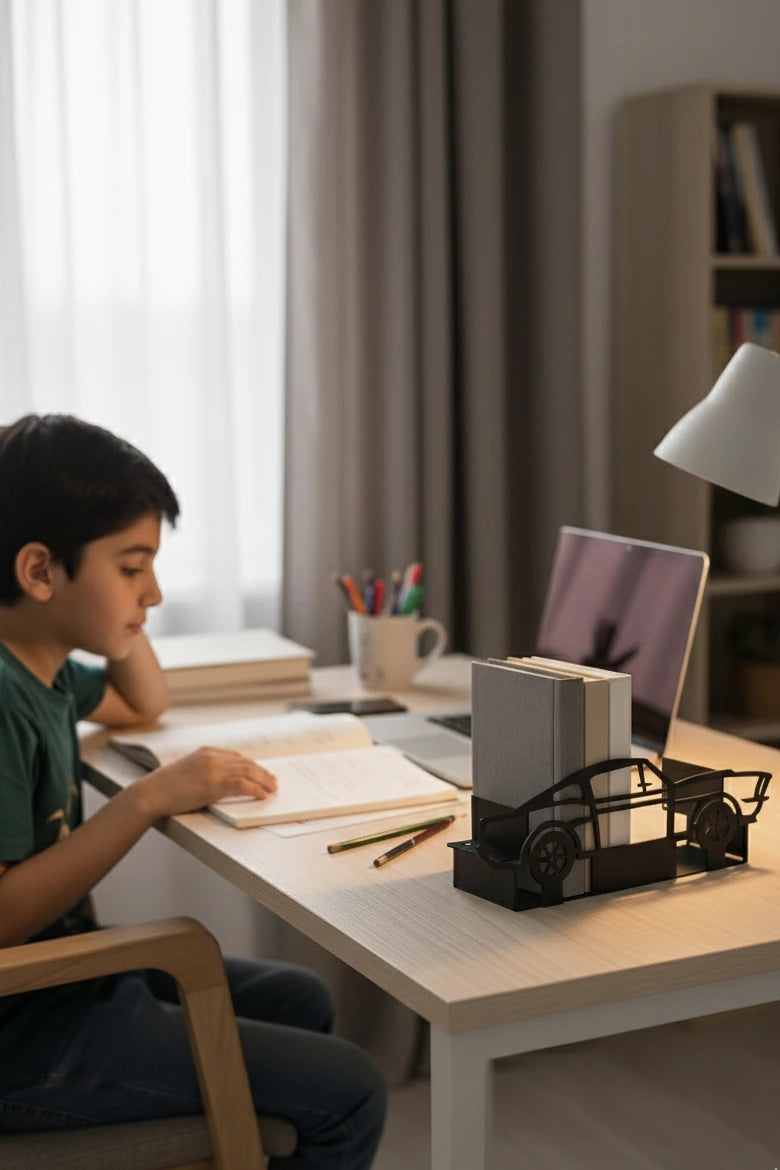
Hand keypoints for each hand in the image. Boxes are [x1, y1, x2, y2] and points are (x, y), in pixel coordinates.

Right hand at [137, 747, 277, 820]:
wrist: (152, 793)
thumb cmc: (165, 787)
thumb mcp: (188, 771)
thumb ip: (205, 771)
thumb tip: (222, 783)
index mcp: (206, 751)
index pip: (236, 756)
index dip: (251, 765)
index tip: (260, 772)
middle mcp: (212, 757)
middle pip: (245, 763)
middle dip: (261, 772)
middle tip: (273, 781)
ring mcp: (214, 769)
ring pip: (248, 772)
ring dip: (263, 780)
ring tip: (272, 789)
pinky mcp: (214, 784)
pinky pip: (242, 784)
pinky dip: (255, 789)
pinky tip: (262, 795)